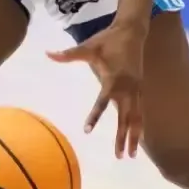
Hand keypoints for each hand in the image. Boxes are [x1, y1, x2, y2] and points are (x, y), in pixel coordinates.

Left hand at [48, 18, 146, 157]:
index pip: (103, 101)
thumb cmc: (108, 39)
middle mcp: (128, 87)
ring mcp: (136, 89)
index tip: (87, 130)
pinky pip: (140, 111)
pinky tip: (138, 139)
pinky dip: (139, 125)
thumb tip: (48, 54)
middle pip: (126, 117)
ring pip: (136, 117)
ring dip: (134, 136)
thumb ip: (68, 54)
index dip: (95, 116)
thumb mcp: (87, 46)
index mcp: (114, 78)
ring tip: (131, 156)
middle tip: (119, 157)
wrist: (132, 31)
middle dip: (123, 137)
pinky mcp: (140, 89)